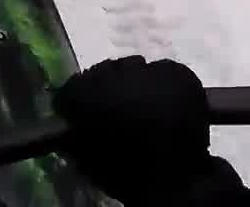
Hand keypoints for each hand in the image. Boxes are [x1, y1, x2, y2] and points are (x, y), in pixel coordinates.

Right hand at [54, 57, 249, 205]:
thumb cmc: (125, 174)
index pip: (71, 88)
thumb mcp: (85, 160)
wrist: (176, 181)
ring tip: (145, 108)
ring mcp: (149, 70)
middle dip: (107, 89)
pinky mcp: (178, 73)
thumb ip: (74, 138)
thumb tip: (71, 131)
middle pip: (104, 72)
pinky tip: (167, 106)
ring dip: (135, 84)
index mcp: (85, 93)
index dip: (76, 104)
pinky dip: (163, 86)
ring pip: (136, 69)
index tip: (84, 117)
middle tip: (118, 112)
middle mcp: (114, 73)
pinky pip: (165, 73)